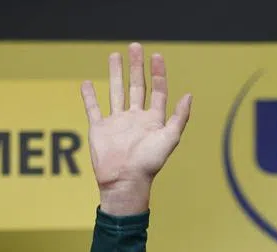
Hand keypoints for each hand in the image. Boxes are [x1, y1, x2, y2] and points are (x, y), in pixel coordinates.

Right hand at [80, 42, 192, 214]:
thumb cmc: (149, 163)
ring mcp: (117, 123)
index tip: (156, 56)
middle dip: (136, 67)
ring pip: (116, 92)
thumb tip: (189, 95)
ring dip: (115, 74)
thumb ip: (179, 117)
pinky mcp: (99, 129)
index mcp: (153, 120)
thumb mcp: (170, 138)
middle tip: (135, 46)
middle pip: (136, 86)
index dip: (158, 74)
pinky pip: (93, 108)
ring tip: (114, 55)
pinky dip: (89, 96)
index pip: (157, 91)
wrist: (125, 181)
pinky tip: (87, 83)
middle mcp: (135, 118)